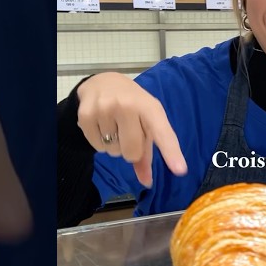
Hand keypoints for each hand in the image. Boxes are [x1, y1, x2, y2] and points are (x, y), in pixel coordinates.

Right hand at [76, 72, 187, 187]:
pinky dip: (100, 142)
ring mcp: (105, 108)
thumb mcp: (146, 122)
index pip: (162, 133)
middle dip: (131, 150)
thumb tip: (147, 183)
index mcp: (149, 107)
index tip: (180, 170)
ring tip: (113, 125)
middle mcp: (128, 105)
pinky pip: (97, 147)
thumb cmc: (132, 105)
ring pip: (113, 152)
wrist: (103, 82)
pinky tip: (101, 125)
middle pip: (132, 153)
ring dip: (114, 145)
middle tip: (127, 132)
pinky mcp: (86, 115)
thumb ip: (147, 154)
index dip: (171, 152)